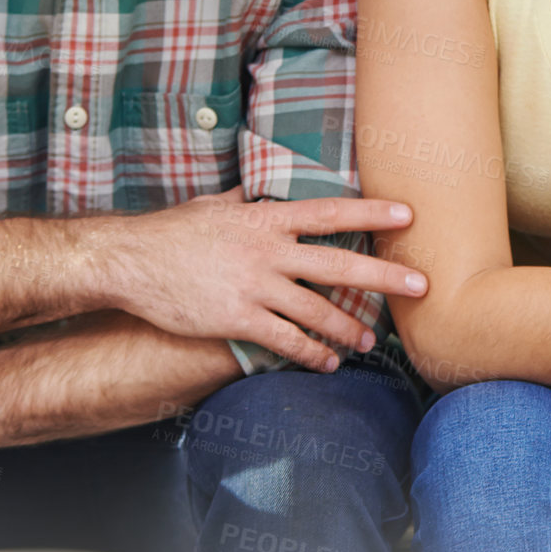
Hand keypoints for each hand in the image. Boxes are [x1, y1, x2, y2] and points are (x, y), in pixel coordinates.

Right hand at [111, 186, 427, 370]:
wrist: (130, 261)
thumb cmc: (173, 231)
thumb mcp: (215, 205)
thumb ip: (247, 201)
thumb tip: (262, 189)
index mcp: (265, 219)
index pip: (330, 211)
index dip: (371, 211)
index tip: (407, 213)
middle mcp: (267, 251)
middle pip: (338, 262)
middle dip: (384, 275)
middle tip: (420, 284)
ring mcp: (254, 286)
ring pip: (317, 310)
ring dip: (349, 327)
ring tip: (369, 339)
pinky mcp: (237, 319)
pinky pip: (285, 341)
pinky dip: (311, 354)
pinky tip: (327, 362)